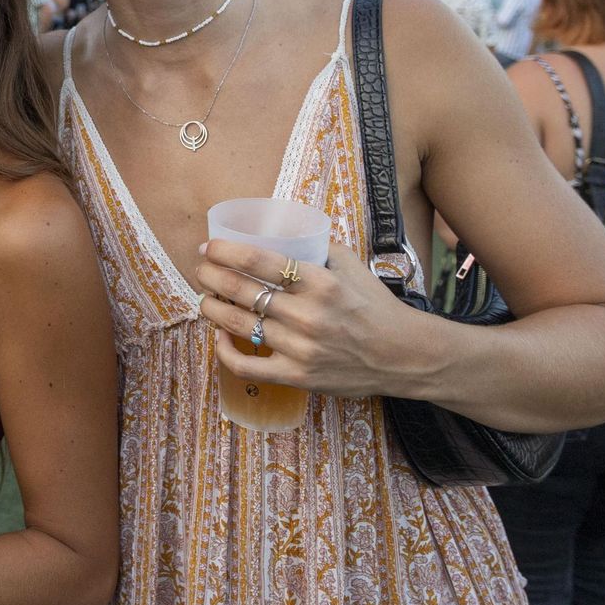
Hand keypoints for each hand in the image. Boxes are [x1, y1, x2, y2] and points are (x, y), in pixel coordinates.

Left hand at [194, 238, 442, 400]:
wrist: (403, 355)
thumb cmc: (375, 307)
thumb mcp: (351, 266)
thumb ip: (318, 246)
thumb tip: (284, 229)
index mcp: (319, 281)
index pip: (258, 260)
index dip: (225, 251)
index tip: (209, 247)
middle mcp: (307, 314)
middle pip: (240, 290)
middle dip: (210, 276)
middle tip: (201, 269)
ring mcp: (300, 347)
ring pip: (237, 325)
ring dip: (211, 308)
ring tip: (204, 298)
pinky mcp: (297, 375)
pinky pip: (246, 366)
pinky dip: (224, 352)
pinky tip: (217, 337)